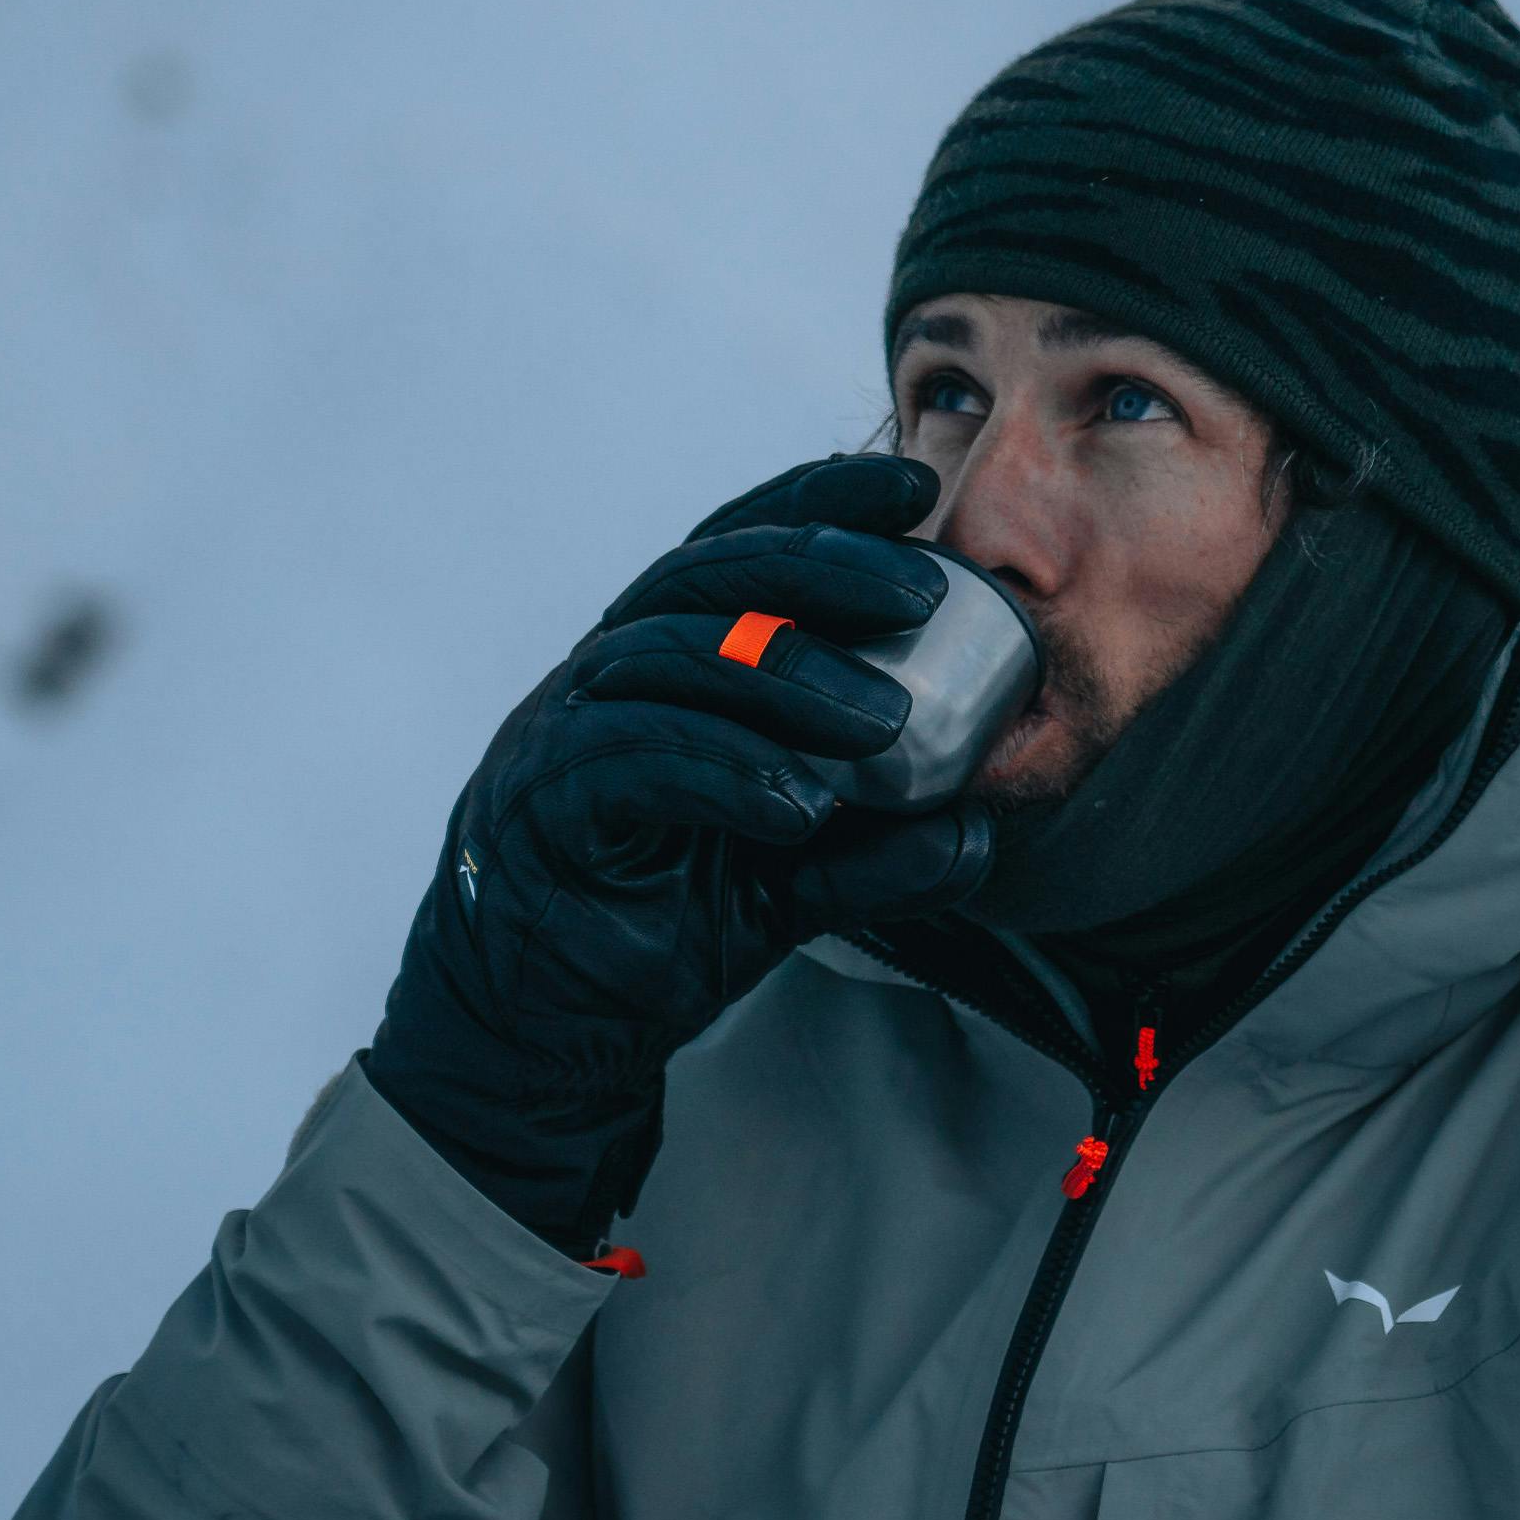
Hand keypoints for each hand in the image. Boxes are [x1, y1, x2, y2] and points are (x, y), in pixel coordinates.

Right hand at [365, 455, 992, 1247]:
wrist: (546, 1029)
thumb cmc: (662, 923)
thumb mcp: (793, 886)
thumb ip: (875, 856)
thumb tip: (975, 834)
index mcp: (668, 658)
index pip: (743, 547)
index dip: (823, 502)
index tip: (918, 490)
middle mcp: (611, 671)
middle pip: (710, 574)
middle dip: (822, 566)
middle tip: (921, 593)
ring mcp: (565, 728)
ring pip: (674, 657)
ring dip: (787, 677)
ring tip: (885, 723)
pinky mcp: (543, 800)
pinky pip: (635, 759)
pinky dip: (724, 772)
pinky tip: (800, 805)